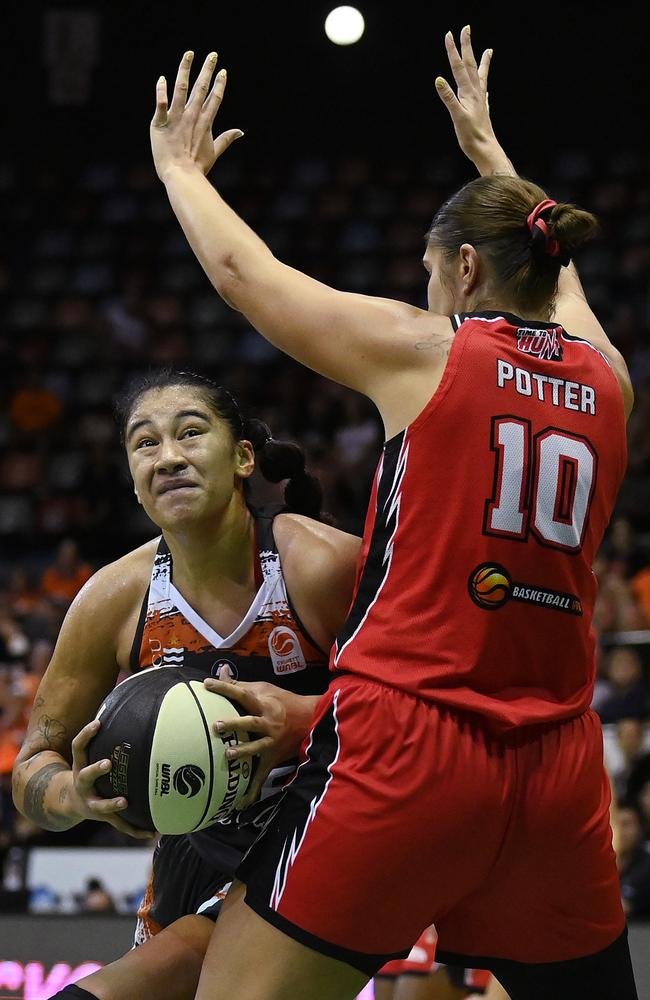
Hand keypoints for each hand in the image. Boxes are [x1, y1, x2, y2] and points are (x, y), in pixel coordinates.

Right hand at [69, 720, 153, 838]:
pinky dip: (136, 830)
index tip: (98, 723)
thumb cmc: (90, 772)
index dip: (87, 734)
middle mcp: (83, 784)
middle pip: (85, 776)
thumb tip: (135, 708)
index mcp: (80, 766)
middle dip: (96, 769)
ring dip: (111, 804)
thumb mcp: (90, 755)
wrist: (71, 803)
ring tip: (125, 801)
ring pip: (100, 806)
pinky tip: (153, 833)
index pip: (79, 747)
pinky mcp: (104, 817)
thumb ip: (107, 737)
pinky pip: (120, 825)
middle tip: (108, 763)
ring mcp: (91, 802)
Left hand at [151, 51, 243, 182]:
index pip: (214, 99)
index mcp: (205, 122)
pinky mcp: (160, 123)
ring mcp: (176, 118)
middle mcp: (192, 116)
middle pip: (201, 88)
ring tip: (189, 54)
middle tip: (212, 54)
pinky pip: (161, 103)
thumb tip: (241, 132)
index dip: (219, 84)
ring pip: (181, 88)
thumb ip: (226, 139)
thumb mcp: (214, 152)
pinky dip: (161, 91)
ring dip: (185, 70)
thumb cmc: (197, 167)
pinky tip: (162, 78)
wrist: (181, 176)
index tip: (223, 71)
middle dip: (207, 70)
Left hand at [204, 675, 318, 808]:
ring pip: (256, 747)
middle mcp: (268, 722)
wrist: (311, 720)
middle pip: (250, 722)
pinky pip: (262, 775)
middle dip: (235, 724)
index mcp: (264, 703)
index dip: (225, 688)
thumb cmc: (284, 702)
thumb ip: (242, 685)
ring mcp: (271, 742)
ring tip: (227, 755)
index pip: (242, 693)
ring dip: (242, 752)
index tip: (207, 684)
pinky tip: (241, 802)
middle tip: (217, 725)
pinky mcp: (273, 758)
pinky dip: (252, 789)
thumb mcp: (266, 689)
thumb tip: (221, 672)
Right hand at [435, 26, 513, 176]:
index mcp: (469, 93)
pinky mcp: (482, 111)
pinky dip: (484, 85)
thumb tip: (439, 80)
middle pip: (471, 65)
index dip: (453, 51)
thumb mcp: (457, 117)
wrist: (486, 150)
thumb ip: (448, 98)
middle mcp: (476, 93)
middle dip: (467, 46)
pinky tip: (485, 88)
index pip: (459, 67)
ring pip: (481, 76)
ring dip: (483, 62)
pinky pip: (484, 92)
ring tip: (489, 51)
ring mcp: (481, 101)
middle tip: (467, 29)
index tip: (449, 35)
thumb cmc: (471, 137)